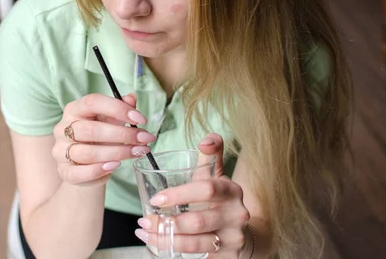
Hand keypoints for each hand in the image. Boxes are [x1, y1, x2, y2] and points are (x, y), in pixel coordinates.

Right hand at [52, 93, 156, 186]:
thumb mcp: (109, 122)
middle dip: (123, 135)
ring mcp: (60, 150)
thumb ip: (119, 111)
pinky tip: (115, 166)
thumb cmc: (98, 139)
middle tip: (145, 139)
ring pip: (88, 153)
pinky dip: (99, 170)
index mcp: (74, 109)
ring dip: (117, 153)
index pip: (93, 102)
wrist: (85, 167)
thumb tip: (131, 98)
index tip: (141, 119)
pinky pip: (80, 172)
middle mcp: (63, 128)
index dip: (118, 108)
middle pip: (92, 129)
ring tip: (137, 152)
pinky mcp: (64, 171)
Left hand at [135, 133, 249, 257]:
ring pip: (194, 244)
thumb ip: (210, 155)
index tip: (155, 200)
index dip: (178, 195)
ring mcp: (233, 238)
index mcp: (232, 191)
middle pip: (196, 221)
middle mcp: (236, 215)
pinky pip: (197, 257)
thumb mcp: (216, 177)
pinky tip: (157, 246)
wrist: (241, 231)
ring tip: (146, 233)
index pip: (206, 189)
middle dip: (165, 223)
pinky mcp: (228, 257)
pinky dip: (173, 252)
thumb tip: (206, 139)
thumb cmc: (220, 200)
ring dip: (165, 240)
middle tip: (144, 220)